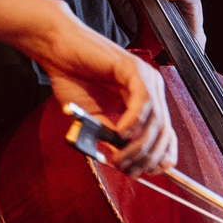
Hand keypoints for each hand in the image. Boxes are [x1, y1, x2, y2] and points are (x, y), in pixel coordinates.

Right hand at [41, 28, 176, 176]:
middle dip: (148, 157)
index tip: (147, 172)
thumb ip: (110, 136)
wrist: (56, 50)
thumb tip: (122, 159)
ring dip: (138, 145)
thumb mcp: (93, 118)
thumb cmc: (72, 78)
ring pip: (156, 120)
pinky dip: (132, 121)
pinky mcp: (132, 68)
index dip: (161, 156)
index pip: (166, 134)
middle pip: (164, 131)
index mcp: (145, 100)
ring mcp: (145, 77)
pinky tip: (119, 132)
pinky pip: (142, 101)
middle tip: (128, 170)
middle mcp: (151, 88)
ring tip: (121, 157)